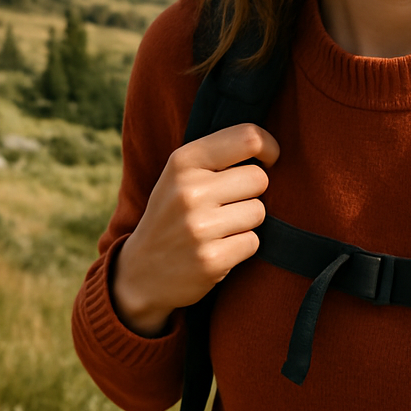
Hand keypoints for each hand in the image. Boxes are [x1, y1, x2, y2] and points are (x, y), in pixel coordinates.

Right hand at [112, 123, 278, 336]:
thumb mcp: (182, 173)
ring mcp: (199, 227)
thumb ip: (219, 153)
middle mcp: (189, 191)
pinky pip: (253, 242)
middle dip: (252, 192)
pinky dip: (241, 246)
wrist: (140, 272)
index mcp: (183, 161)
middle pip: (259, 178)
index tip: (268, 160)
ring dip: (246, 221)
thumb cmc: (173, 212)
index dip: (268, 147)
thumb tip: (270, 145)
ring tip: (219, 227)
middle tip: (228, 203)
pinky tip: (217, 248)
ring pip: (259, 212)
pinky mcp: (210, 260)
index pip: (248, 138)